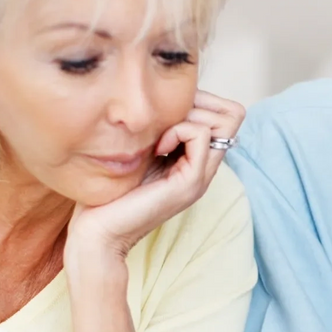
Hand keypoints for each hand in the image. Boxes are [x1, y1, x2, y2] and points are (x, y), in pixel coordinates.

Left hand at [66, 91, 244, 262]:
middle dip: (199, 103)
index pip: (226, 115)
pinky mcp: (190, 183)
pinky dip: (178, 130)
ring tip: (160, 135)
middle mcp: (205, 169)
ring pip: (223, 121)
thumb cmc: (108, 192)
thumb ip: (156, 131)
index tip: (169, 110)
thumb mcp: (138, 152)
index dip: (203, 101)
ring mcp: (201, 177)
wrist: (99, 233)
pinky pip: (200, 135)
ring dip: (188, 116)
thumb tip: (161, 98)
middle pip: (233, 115)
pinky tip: (156, 147)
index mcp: (195, 161)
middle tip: (167, 119)